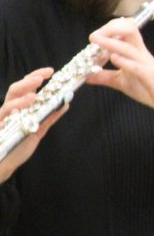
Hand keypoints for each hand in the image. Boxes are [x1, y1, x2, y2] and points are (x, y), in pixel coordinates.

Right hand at [0, 68, 66, 182]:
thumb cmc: (18, 146)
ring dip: (22, 95)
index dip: (36, 76)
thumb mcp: (38, 130)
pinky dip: (14, 109)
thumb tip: (65, 103)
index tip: (51, 71)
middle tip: (42, 77)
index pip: (26, 87)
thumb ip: (49, 117)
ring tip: (35, 92)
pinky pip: (2, 116)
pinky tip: (24, 107)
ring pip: (8, 101)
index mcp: (19, 107)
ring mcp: (2, 118)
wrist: (4, 164)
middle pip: (15, 90)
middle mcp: (9, 110)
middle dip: (28, 81)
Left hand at [86, 19, 153, 135]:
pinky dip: (124, 61)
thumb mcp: (122, 82)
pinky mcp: (149, 76)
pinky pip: (137, 66)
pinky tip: (114, 59)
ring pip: (129, 47)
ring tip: (96, 40)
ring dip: (111, 42)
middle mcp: (141, 54)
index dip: (109, 28)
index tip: (95, 36)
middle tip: (94, 36)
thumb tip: (86, 76)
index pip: (125, 31)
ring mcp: (146, 64)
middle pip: (129, 30)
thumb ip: (105, 77)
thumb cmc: (149, 88)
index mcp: (136, 52)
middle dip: (110, 28)